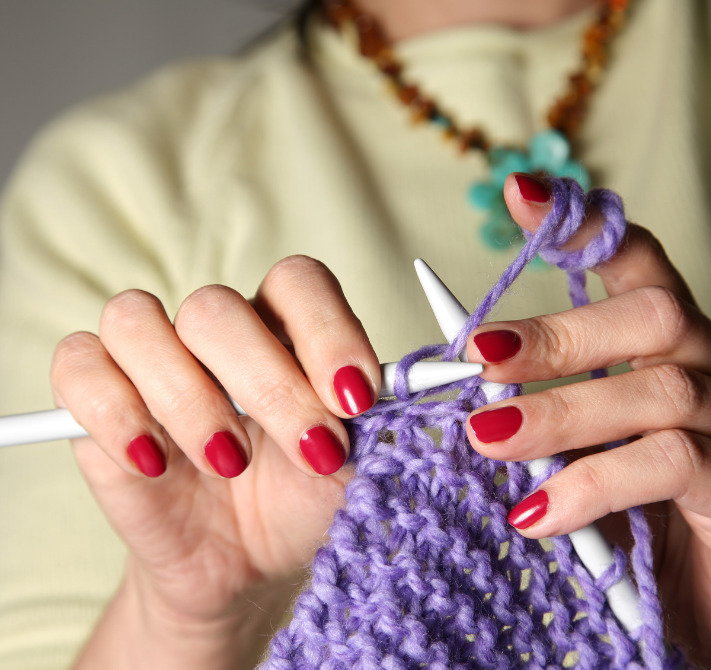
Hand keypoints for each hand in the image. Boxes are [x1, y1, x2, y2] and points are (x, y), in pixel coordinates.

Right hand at [50, 256, 378, 667]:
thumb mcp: (355, 466)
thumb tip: (400, 389)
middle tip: (313, 452)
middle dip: (271, 386)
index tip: (358, 398)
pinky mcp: (94, 398)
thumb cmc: (304, 499)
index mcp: (285, 328)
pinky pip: (80, 367)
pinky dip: (116, 413)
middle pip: (216, 307)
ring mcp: (151, 359)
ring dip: (190, 399)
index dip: (329, 330)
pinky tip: (156, 462)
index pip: (297, 281)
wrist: (247, 561)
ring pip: (138, 321)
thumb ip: (377, 422)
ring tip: (229, 463)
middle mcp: (218, 332)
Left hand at [464, 175, 710, 668]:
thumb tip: (461, 377)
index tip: (519, 193)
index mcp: (680, 351)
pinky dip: (598, 482)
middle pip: (655, 317)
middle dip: (559, 335)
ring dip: (563, 412)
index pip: (641, 266)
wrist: (709, 620)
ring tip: (490, 438)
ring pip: (662, 390)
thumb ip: (540, 410)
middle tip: (479, 359)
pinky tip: (541, 514)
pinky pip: (676, 464)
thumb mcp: (575, 456)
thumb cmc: (634, 527)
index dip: (585, 228)